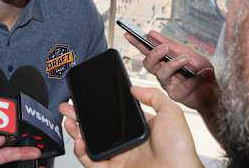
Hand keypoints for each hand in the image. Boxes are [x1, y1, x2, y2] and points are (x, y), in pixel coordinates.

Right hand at [60, 87, 202, 167]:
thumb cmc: (180, 151)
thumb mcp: (171, 113)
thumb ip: (154, 96)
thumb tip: (134, 88)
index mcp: (139, 129)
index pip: (114, 115)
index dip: (100, 106)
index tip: (89, 97)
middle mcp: (127, 143)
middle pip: (97, 127)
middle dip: (80, 115)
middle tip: (69, 106)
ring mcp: (118, 157)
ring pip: (90, 143)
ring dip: (76, 131)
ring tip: (68, 119)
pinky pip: (91, 161)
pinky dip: (80, 152)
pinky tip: (79, 140)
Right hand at [125, 30, 218, 113]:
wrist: (215, 90)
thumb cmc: (201, 71)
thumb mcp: (189, 52)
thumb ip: (171, 45)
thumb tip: (152, 34)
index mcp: (164, 60)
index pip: (146, 50)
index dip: (136, 42)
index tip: (128, 34)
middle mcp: (163, 71)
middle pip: (148, 63)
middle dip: (154, 54)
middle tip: (164, 48)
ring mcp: (168, 83)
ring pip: (161, 73)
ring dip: (174, 64)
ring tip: (186, 58)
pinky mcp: (176, 94)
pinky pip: (180, 85)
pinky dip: (194, 78)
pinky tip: (203, 73)